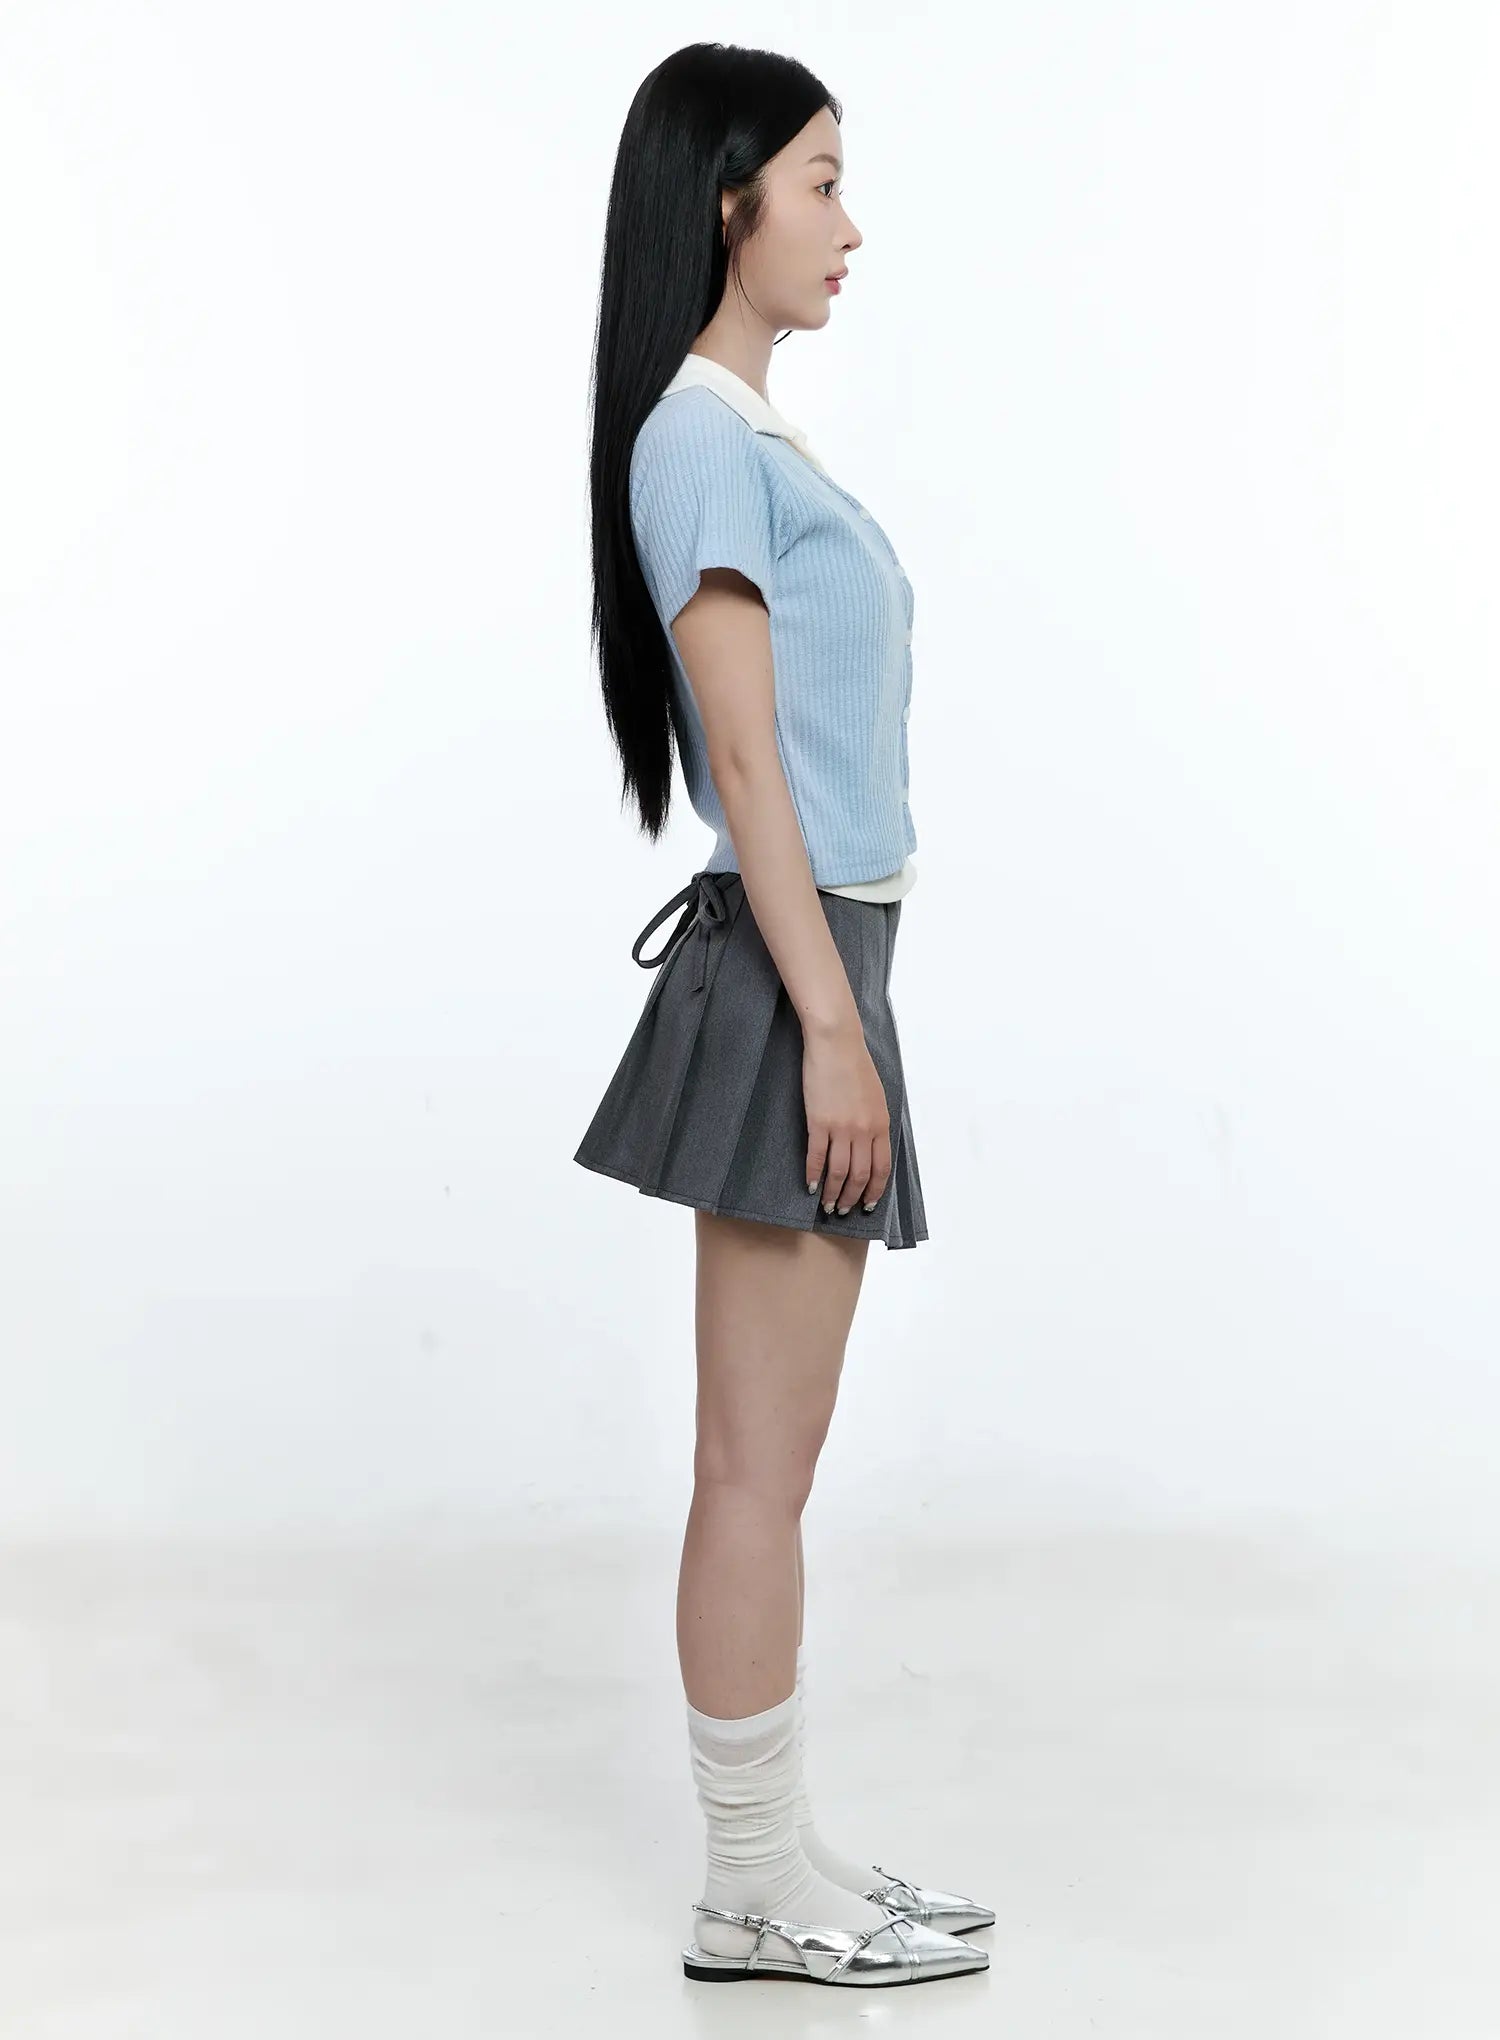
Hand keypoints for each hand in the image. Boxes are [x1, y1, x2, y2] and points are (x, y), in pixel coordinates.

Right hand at [801, 1022, 891, 1215]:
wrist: (836, 1044)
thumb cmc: (855, 1065)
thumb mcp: (876, 1096)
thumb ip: (875, 1122)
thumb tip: (871, 1145)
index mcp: (881, 1124)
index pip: (881, 1168)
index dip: (874, 1190)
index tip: (867, 1204)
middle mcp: (864, 1130)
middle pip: (860, 1175)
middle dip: (852, 1198)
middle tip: (844, 1210)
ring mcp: (841, 1127)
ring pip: (839, 1172)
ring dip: (834, 1193)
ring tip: (828, 1205)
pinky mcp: (818, 1122)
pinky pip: (817, 1157)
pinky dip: (814, 1175)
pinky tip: (811, 1186)